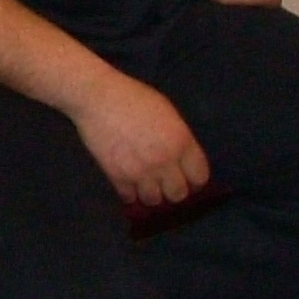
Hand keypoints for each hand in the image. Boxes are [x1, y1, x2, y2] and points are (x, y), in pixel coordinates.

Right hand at [66, 67, 210, 209]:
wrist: (98, 98)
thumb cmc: (134, 97)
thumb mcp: (167, 112)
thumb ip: (178, 138)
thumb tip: (182, 160)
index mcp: (181, 142)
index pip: (200, 177)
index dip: (194, 180)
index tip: (187, 179)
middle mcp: (164, 161)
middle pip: (178, 194)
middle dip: (173, 190)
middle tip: (165, 182)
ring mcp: (141, 171)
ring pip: (154, 200)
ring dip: (151, 193)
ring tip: (145, 184)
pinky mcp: (117, 176)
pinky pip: (129, 198)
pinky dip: (130, 193)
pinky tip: (128, 183)